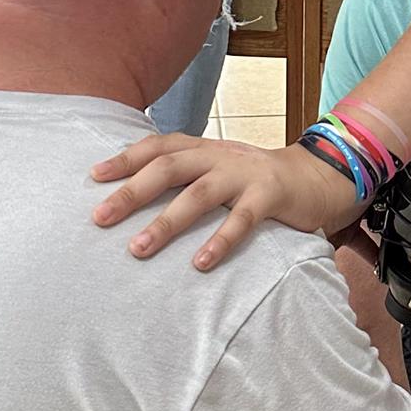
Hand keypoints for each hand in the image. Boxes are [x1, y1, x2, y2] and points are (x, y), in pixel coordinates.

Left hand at [91, 134, 363, 267]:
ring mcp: (245, 173)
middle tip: (100, 218)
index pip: (158, 146)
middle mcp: (219, 155)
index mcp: (203, 148)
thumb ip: (185, 177)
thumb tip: (133, 196)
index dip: (126, 158)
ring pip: (200, 194)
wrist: (316, 177)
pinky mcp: (271, 195)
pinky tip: (200, 264)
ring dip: (166, 222)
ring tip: (138, 249)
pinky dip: (220, 241)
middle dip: (132, 192)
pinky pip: (243, 219)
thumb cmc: (254, 181)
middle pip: (169, 167)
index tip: (94, 177)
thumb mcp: (218, 170)